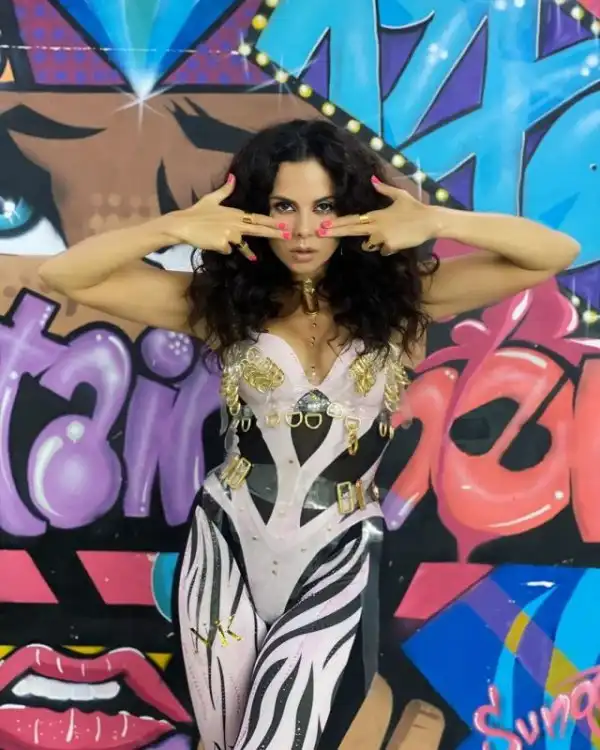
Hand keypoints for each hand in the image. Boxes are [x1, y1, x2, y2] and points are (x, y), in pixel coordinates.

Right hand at [159, 175, 288, 260]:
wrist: (183, 225)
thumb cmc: (196, 212)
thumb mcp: (211, 199)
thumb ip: (225, 190)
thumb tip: (232, 177)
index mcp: (235, 213)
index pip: (258, 218)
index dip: (272, 222)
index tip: (284, 224)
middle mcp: (236, 223)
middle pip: (259, 229)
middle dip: (275, 232)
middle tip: (288, 235)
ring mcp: (230, 234)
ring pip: (239, 244)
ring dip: (233, 245)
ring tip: (237, 248)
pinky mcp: (223, 244)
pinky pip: (227, 249)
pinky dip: (221, 247)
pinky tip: (211, 241)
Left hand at [322, 177, 439, 254]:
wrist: (430, 221)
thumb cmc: (415, 208)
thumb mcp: (399, 195)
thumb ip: (384, 189)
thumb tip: (373, 180)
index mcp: (376, 214)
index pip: (352, 219)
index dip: (338, 222)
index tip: (324, 224)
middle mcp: (375, 226)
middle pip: (351, 230)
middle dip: (335, 232)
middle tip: (320, 233)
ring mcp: (382, 237)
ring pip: (368, 245)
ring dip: (373, 243)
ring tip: (389, 234)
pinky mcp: (390, 246)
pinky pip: (383, 250)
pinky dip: (388, 247)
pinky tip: (398, 240)